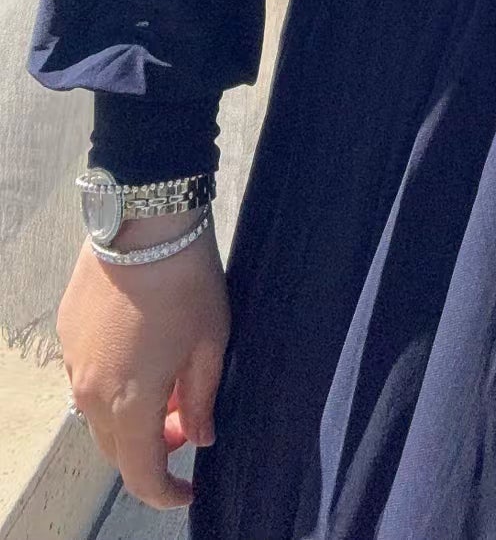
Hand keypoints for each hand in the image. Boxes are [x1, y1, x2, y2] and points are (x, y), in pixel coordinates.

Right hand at [59, 213, 229, 509]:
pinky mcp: (67, 335)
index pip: (141, 475)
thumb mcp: (210, 343)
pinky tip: (143, 354)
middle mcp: (92, 392)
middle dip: (152, 450)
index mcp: (130, 403)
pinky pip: (88, 379)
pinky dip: (115, 385)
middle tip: (187, 423)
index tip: (189, 487)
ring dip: (131, 417)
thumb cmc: (185, 281)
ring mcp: (74, 363)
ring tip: (167, 384)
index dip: (166, 493)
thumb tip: (201, 436)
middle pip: (116, 450)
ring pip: (99, 416)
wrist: (143, 221)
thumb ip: (202, 399)